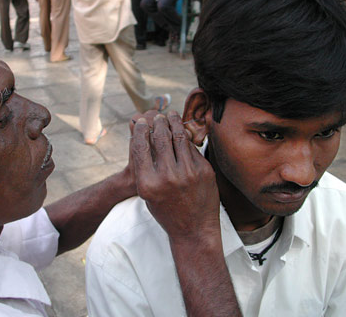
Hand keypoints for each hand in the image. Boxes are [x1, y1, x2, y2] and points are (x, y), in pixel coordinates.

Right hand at [130, 111, 220, 241]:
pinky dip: (186, 138)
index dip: (141, 130)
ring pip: (179, 137)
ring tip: (170, 115)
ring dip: (173, 122)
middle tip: (157, 116)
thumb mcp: (148, 193)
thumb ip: (144, 168)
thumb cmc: (167, 211)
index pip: (141, 147)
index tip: (142, 122)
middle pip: (160, 138)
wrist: (194, 230)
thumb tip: (143, 137)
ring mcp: (188, 173)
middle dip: (158, 122)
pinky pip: (192, 148)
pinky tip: (183, 132)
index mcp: (148, 183)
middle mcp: (167, 177)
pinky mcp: (204, 171)